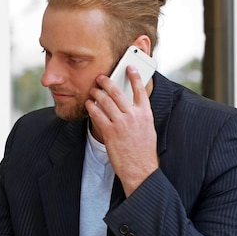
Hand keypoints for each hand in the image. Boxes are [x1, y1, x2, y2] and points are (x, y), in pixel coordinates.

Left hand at [85, 66, 158, 195]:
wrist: (140, 168)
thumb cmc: (143, 150)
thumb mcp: (148, 129)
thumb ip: (140, 115)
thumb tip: (132, 106)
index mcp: (145, 113)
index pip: (141, 90)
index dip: (134, 76)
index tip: (129, 67)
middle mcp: (133, 115)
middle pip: (118, 92)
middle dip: (107, 82)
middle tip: (101, 78)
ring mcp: (121, 123)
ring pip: (105, 101)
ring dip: (97, 93)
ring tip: (92, 90)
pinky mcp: (110, 132)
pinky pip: (97, 115)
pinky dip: (91, 107)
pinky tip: (88, 104)